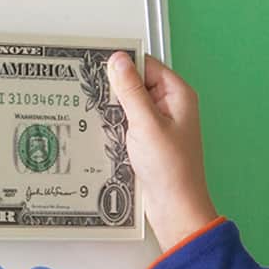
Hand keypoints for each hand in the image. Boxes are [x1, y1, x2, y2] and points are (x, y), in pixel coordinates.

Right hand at [108, 52, 220, 249]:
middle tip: (91, 92)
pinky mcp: (149, 142)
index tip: (97, 66)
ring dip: (113, 110)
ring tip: (94, 114)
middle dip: (115, 90)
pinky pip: (128, 125)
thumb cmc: (171, 169)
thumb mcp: (146, 124)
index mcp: (177, 95)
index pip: (146, 65)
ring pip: (129, 106)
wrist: (175, 207)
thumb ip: (130, 90)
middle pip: (137, 84)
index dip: (123, 65)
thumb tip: (118, 61)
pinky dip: (116, 127)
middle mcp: (170, 106)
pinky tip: (103, 132)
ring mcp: (159, 125)